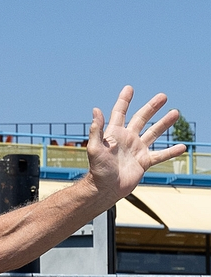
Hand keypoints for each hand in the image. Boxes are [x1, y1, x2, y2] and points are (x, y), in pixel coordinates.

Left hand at [84, 87, 185, 201]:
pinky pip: (160, 155)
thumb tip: (96, 109)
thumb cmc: (97, 169)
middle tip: (163, 96)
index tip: (130, 88)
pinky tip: (182, 146)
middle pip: (141, 118)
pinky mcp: (144, 162)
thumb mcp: (94, 147)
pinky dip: (171, 151)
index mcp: (114, 133)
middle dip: (152, 107)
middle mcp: (127, 138)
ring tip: (175, 112)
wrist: (106, 188)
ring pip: (154, 133)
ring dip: (164, 123)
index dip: (124, 100)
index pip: (120, 112)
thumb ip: (96, 130)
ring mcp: (137, 149)